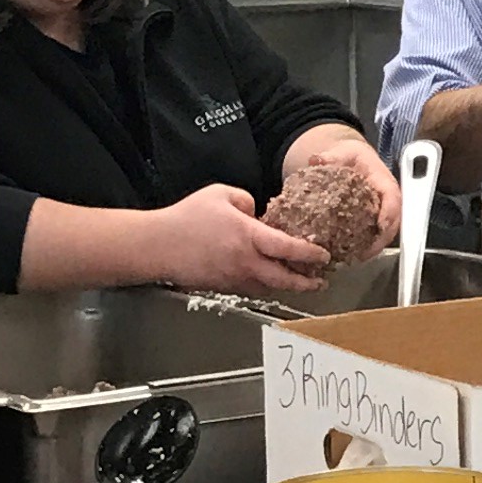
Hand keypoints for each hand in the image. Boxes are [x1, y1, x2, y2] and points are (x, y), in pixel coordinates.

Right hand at [149, 185, 332, 296]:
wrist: (157, 245)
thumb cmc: (186, 217)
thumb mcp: (220, 194)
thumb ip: (246, 200)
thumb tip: (257, 213)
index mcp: (248, 236)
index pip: (288, 249)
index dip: (310, 254)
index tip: (324, 255)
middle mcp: (245, 262)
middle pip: (284, 279)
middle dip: (306, 283)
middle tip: (320, 281)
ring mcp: (233, 278)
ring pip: (268, 287)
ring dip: (285, 286)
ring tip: (298, 282)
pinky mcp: (222, 287)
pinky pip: (249, 288)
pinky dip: (263, 285)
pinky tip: (266, 278)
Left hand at [280, 121, 400, 244]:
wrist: (352, 160)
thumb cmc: (351, 156)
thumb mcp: (343, 152)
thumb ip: (331, 157)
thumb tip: (316, 161)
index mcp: (384, 181)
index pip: (393, 197)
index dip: (389, 213)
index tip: (381, 226)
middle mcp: (387, 199)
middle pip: (393, 221)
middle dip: (382, 239)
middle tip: (366, 252)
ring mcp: (382, 211)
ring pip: (386, 232)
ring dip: (375, 247)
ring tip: (358, 257)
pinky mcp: (373, 220)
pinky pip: (375, 235)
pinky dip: (366, 246)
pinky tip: (351, 255)